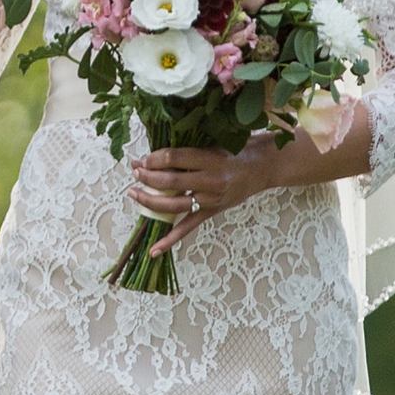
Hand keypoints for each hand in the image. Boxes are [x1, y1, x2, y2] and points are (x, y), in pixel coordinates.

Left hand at [127, 142, 272, 254]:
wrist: (261, 167)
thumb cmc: (235, 151)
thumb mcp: (212, 144)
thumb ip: (187, 151)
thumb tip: (153, 155)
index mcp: (210, 159)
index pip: (174, 158)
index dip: (154, 159)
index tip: (143, 158)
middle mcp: (210, 181)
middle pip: (170, 182)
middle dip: (147, 177)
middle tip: (135, 171)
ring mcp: (211, 200)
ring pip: (174, 205)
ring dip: (149, 201)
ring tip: (134, 193)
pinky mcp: (211, 212)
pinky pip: (187, 227)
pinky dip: (169, 240)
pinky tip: (153, 250)